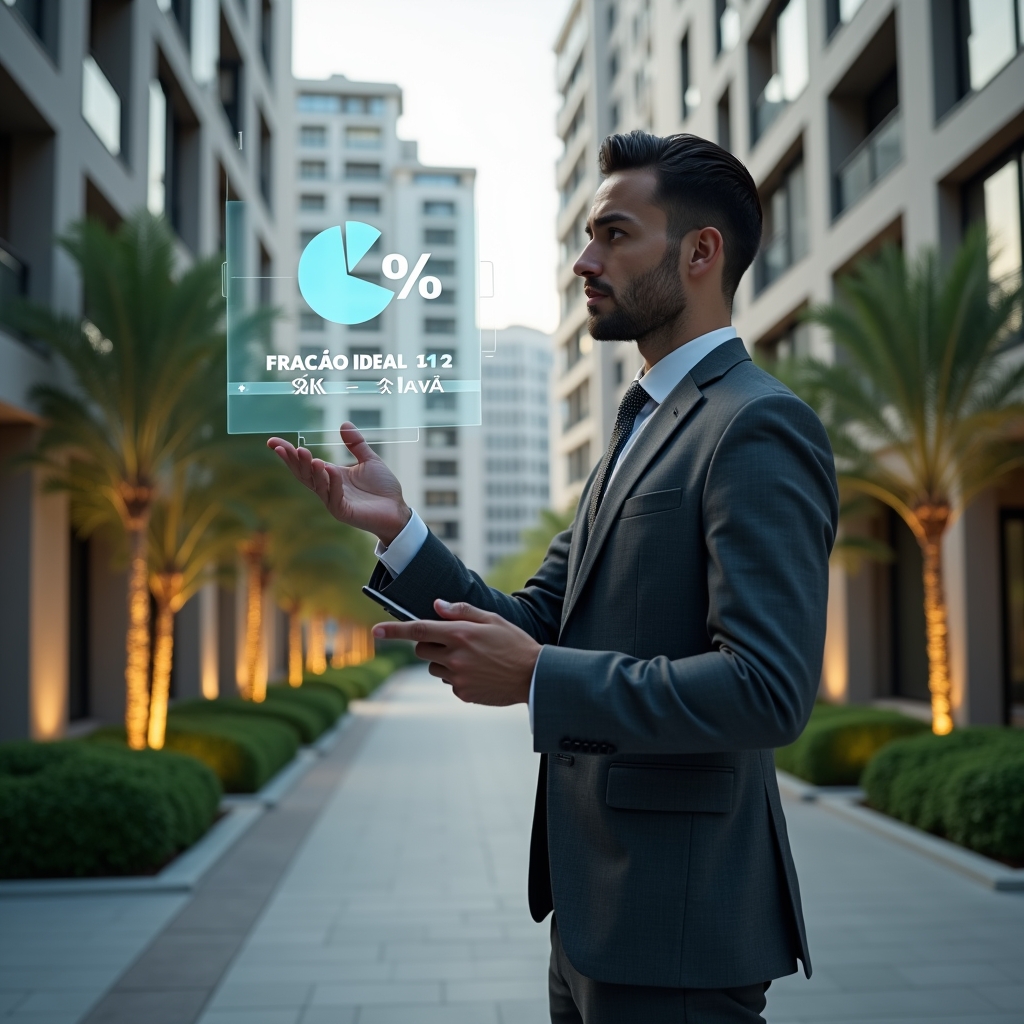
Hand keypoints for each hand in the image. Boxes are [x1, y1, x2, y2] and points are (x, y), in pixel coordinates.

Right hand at [267, 422, 410, 543]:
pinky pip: (334, 496)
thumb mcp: (369, 461)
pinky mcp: (344, 512)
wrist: (398, 511)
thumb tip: (343, 423)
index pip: (304, 464)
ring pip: (316, 485)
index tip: (272, 442)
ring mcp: (334, 501)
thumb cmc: (383, 489)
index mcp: (331, 476)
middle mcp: (328, 489)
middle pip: (304, 474)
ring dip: (310, 468)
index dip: (288, 454)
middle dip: (293, 461)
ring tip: (305, 453)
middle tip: (285, 447)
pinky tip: (329, 469)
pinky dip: (331, 482)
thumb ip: (356, 444)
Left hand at [373, 600, 540, 705]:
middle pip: (422, 649)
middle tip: (453, 640)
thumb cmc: (514, 643)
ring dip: (443, 661)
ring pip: (434, 667)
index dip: (394, 630)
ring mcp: (457, 677)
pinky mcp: (462, 693)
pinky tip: (478, 672)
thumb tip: (437, 606)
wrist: (533, 676)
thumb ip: (461, 611)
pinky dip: (457, 676)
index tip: (376, 631)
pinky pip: (449, 682)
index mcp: (460, 634)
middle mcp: (455, 656)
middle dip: (429, 643)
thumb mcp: (491, 620)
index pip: (419, 629)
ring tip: (471, 658)